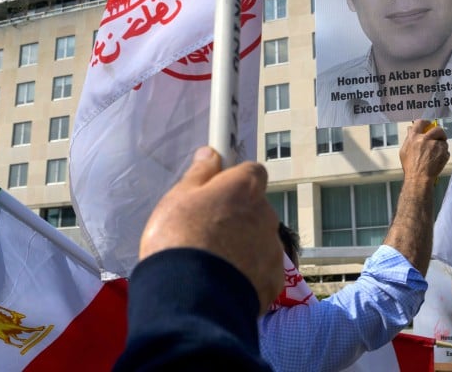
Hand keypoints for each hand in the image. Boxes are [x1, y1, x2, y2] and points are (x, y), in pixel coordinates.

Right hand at [139, 147, 282, 313]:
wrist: (191, 298)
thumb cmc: (180, 240)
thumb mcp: (177, 199)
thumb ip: (199, 174)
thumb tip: (210, 154)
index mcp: (245, 189)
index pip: (251, 172)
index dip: (234, 180)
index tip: (217, 189)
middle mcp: (266, 214)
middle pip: (255, 208)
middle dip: (237, 217)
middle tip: (205, 233)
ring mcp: (272, 248)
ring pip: (259, 240)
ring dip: (242, 247)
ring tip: (210, 264)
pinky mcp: (274, 280)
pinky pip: (261, 271)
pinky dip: (247, 275)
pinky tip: (223, 284)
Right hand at [401, 120, 450, 184]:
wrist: (419, 178)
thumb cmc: (410, 166)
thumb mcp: (404, 151)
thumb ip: (408, 138)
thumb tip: (410, 128)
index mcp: (414, 137)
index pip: (421, 122)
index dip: (426, 122)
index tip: (429, 124)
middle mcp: (425, 139)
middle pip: (437, 129)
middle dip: (439, 132)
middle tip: (439, 137)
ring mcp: (435, 145)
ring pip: (443, 140)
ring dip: (441, 145)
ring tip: (436, 153)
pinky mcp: (443, 152)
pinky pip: (446, 149)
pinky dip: (443, 153)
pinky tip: (438, 159)